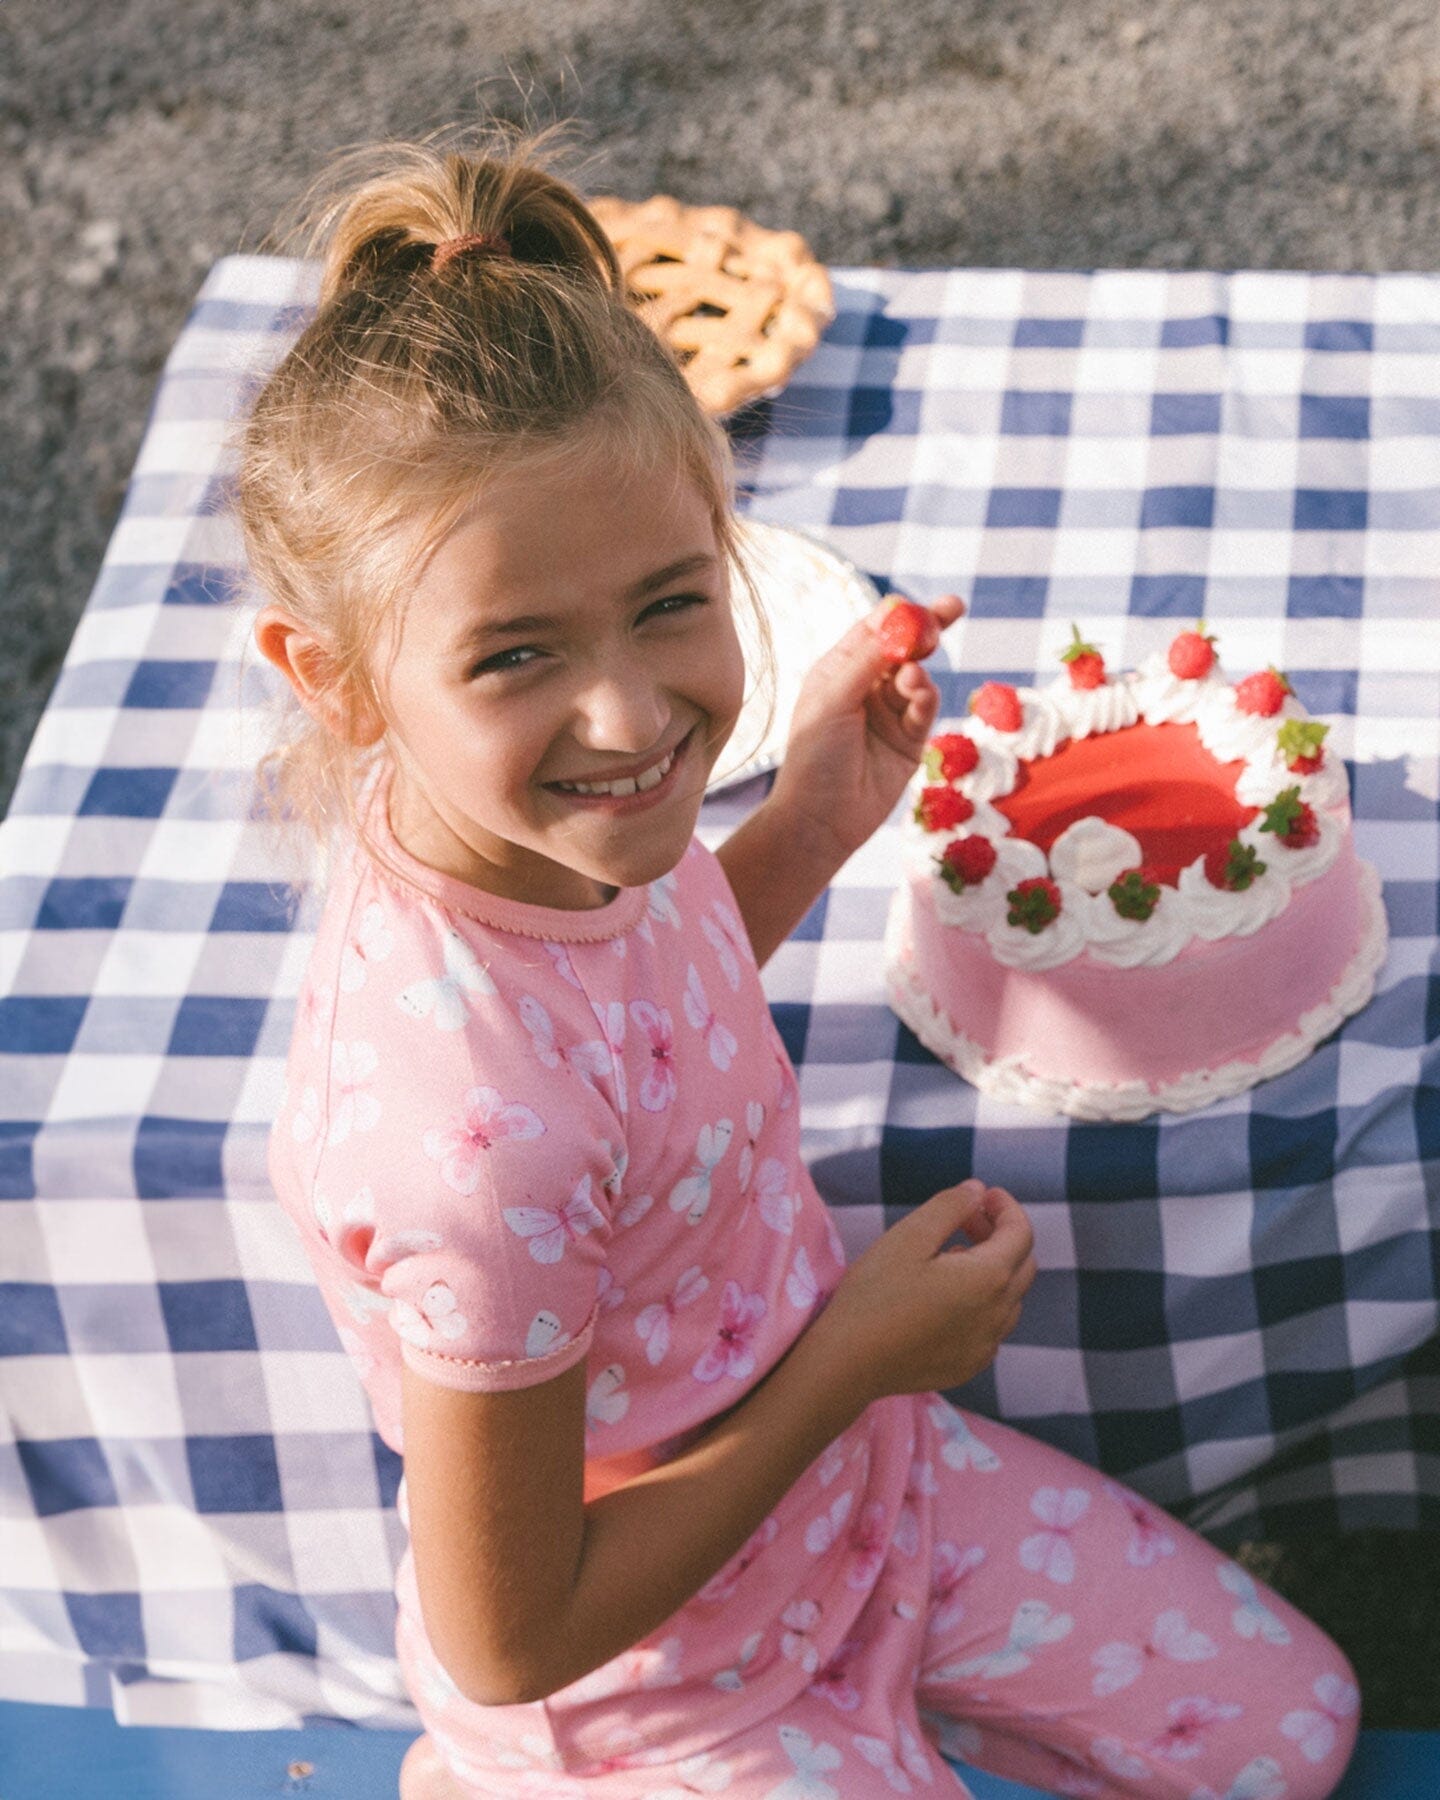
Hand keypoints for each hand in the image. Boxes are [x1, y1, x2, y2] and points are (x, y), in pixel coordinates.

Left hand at [768, 592, 965, 867]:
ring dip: (919, 672)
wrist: (820, 817)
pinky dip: (927, 696)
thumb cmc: (813, 755)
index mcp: (838, 671)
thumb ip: (866, 661)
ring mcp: (889, 714)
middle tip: (954, 607)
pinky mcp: (909, 741)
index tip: (918, 604)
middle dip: (927, 628)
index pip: (873, 631)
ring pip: (917, 678)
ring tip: (911, 679)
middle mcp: (865, 688)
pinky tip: (920, 693)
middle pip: (903, 648)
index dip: (898, 614)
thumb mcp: (832, 699)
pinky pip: (925, 709)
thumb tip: (895, 621)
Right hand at [817, 1180, 1035, 1404]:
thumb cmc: (875, 1294)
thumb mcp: (908, 1236)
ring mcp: (985, 1346)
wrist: (847, 1363)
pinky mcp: (968, 1366)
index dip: (1006, 1207)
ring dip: (994, 1270)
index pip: (1021, 1234)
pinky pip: (992, 1327)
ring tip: (953, 1255)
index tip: (984, 1194)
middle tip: (967, 1220)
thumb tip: (977, 1191)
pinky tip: (947, 1297)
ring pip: (1010, 1298)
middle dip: (1001, 1235)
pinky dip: (983, 1302)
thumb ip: (950, 1206)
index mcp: (988, 1279)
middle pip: (1022, 1265)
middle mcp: (997, 1316)